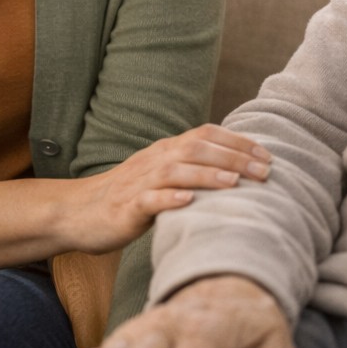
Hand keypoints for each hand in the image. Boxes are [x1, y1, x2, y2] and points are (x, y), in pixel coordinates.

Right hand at [68, 124, 271, 252]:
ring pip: (176, 171)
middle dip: (234, 159)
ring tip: (235, 183)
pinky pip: (149, 200)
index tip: (267, 155)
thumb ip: (192, 169)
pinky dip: (169, 198)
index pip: (206, 135)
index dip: (238, 142)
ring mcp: (140, 182)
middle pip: (198, 150)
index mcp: (166, 150)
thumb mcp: (162, 176)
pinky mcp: (126, 207)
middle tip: (265, 172)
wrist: (79, 212)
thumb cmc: (128, 196)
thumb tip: (235, 171)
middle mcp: (156, 160)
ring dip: (208, 175)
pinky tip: (188, 201)